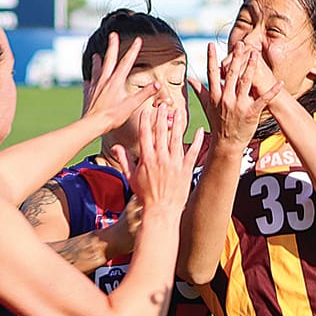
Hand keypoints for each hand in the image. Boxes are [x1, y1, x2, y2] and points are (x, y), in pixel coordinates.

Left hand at [82, 33, 153, 135]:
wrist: (93, 123)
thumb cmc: (112, 116)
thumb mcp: (132, 105)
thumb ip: (144, 94)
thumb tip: (157, 85)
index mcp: (116, 81)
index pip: (127, 61)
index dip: (134, 50)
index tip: (138, 39)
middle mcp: (105, 79)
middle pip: (109, 58)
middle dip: (112, 45)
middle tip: (112, 34)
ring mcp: (95, 85)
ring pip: (97, 69)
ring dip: (98, 61)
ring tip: (96, 55)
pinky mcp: (89, 92)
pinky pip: (89, 83)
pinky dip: (90, 80)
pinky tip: (88, 80)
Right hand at [125, 100, 200, 214]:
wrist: (161, 211)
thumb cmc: (146, 196)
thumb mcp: (131, 178)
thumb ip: (124, 160)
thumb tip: (115, 147)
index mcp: (147, 158)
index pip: (145, 134)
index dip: (146, 120)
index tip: (147, 110)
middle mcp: (161, 158)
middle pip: (162, 132)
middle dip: (162, 116)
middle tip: (164, 104)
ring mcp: (174, 163)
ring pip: (177, 138)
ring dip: (178, 123)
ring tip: (179, 111)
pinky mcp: (186, 169)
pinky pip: (193, 152)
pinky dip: (197, 141)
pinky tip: (200, 130)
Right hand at [196, 43, 272, 147]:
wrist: (226, 144)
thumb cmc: (217, 124)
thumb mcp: (206, 107)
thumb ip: (199, 91)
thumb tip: (189, 80)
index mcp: (215, 96)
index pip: (212, 73)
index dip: (211, 58)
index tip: (211, 44)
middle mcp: (225, 99)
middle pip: (230, 74)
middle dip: (236, 58)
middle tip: (240, 44)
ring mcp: (238, 106)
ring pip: (245, 82)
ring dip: (251, 67)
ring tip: (255, 53)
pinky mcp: (250, 113)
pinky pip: (262, 99)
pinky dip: (272, 91)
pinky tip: (279, 82)